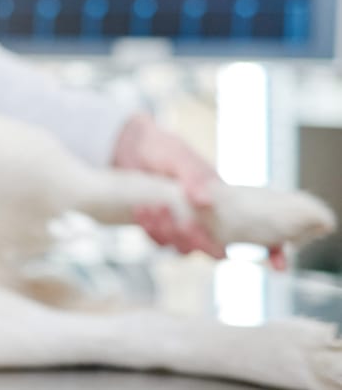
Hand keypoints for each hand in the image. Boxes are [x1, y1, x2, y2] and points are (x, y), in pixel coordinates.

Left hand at [114, 115, 286, 268]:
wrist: (131, 148)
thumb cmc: (165, 150)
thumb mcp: (181, 157)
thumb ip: (195, 175)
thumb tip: (204, 201)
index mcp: (226, 206)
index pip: (259, 235)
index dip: (273, 252)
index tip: (280, 264)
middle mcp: (208, 222)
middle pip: (215, 250)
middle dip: (201, 242)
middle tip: (185, 224)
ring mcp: (182, 228)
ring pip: (184, 249)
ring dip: (170, 233)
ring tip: (155, 208)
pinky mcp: (158, 228)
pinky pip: (158, 241)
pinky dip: (151, 229)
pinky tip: (142, 211)